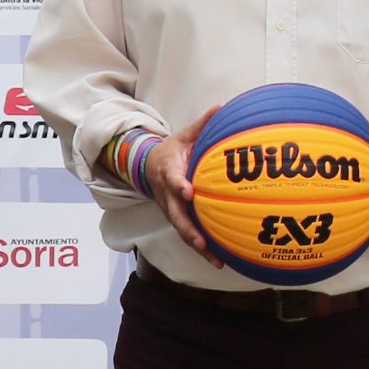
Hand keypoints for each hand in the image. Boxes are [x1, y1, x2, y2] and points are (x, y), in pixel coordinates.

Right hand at [142, 106, 222, 267]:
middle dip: (187, 228)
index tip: (188, 192)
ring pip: (181, 229)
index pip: (173, 179)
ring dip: (196, 245)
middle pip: (175, 214)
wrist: (149, 166)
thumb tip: (220, 108)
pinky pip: (188, 234)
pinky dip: (201, 249)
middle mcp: (167, 194)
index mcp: (168, 170)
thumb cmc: (173, 150)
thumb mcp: (184, 135)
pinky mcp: (177, 218)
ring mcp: (170, 209)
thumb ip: (202, 125)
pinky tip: (219, 260)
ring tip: (214, 258)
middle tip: (200, 240)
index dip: (179, 185)